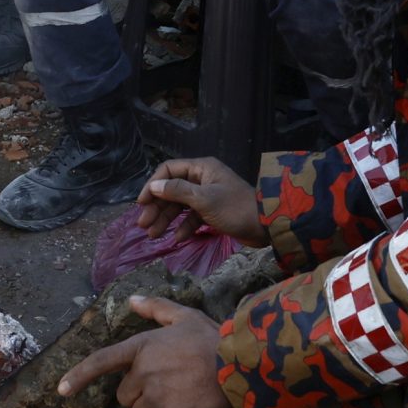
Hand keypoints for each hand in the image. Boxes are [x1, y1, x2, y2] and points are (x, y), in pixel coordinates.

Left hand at [56, 297, 229, 407]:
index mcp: (142, 348)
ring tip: (176, 399)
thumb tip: (131, 300)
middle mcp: (144, 374)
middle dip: (139, 394)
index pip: (102, 362)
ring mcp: (156, 398)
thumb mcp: (184, 316)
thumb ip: (156, 309)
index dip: (79, 376)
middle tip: (165, 384)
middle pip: (125, 397)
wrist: (240, 366)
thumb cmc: (212, 338)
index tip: (60, 391)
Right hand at [136, 156, 265, 247]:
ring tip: (153, 235)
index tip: (141, 204)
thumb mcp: (204, 199)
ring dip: (167, 219)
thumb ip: (177, 191)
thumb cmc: (234, 208)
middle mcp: (203, 179)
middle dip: (157, 207)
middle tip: (144, 225)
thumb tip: (154, 185)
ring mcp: (207, 196)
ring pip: (180, 206)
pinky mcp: (213, 212)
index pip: (168, 170)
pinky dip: (184, 227)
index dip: (152, 185)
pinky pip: (193, 217)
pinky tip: (177, 239)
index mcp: (201, 168)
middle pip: (172, 190)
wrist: (266, 226)